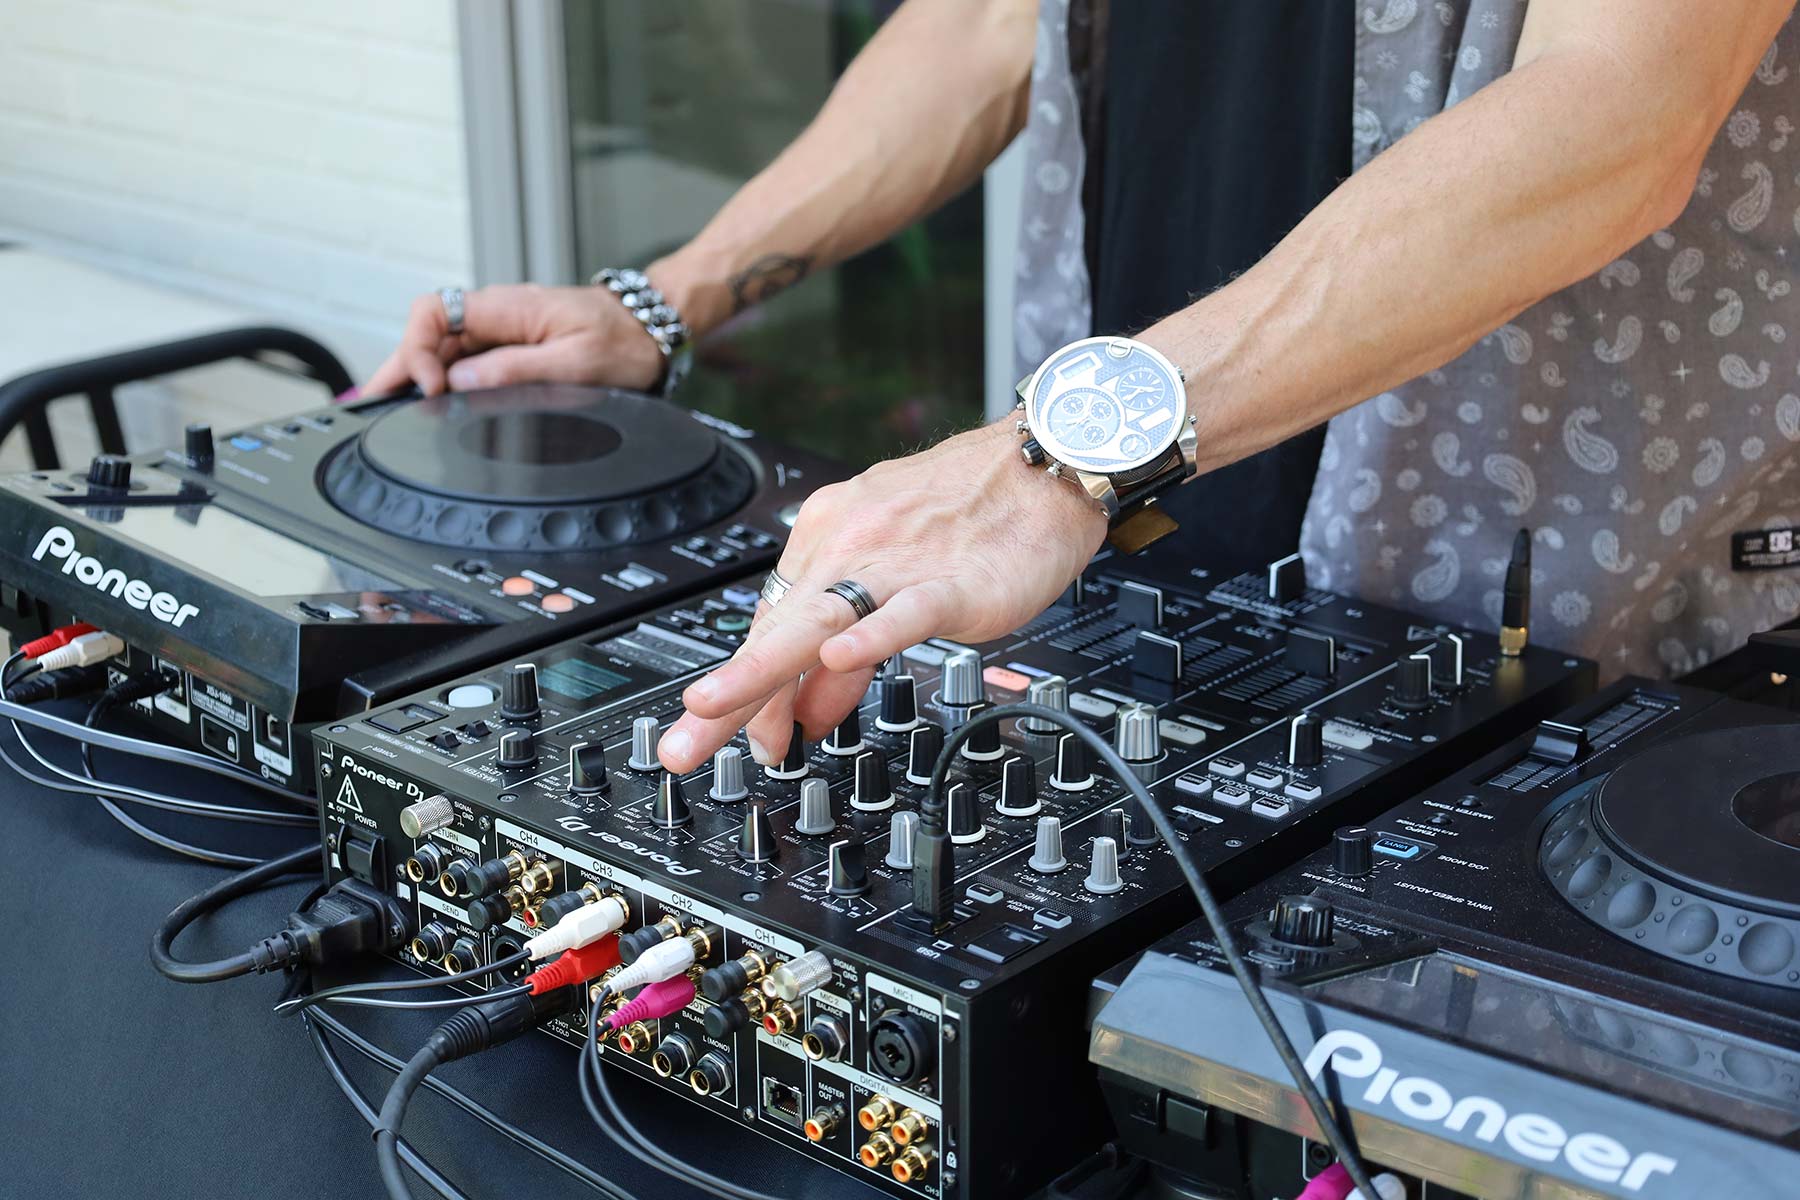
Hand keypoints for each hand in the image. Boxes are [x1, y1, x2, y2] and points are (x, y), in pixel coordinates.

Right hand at [361, 284, 666, 396]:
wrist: (652, 327)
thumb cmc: (625, 340)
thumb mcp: (576, 361)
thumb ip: (517, 370)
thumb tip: (461, 380)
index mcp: (510, 308)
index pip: (435, 312)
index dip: (419, 348)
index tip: (431, 389)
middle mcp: (500, 314)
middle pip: (430, 332)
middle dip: (402, 365)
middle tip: (375, 402)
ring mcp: (505, 329)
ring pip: (445, 346)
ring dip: (418, 372)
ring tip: (391, 405)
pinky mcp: (514, 345)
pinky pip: (467, 356)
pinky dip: (445, 377)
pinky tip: (432, 400)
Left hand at [656, 419, 1108, 772]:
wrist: (1046, 462)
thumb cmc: (977, 516)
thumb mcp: (898, 577)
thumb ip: (848, 642)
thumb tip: (809, 707)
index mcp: (831, 537)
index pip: (773, 624)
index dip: (746, 687)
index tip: (726, 732)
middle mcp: (850, 544)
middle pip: (775, 629)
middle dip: (723, 693)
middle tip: (680, 744)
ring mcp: (897, 561)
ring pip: (818, 620)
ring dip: (760, 669)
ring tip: (714, 708)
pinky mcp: (950, 579)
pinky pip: (904, 610)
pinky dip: (870, 634)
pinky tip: (840, 659)